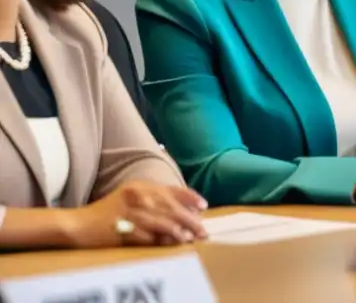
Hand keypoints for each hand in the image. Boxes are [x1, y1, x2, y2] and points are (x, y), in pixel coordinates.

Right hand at [64, 181, 207, 248]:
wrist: (78, 224)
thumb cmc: (108, 211)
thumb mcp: (132, 196)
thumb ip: (155, 198)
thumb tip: (185, 207)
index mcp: (140, 186)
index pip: (171, 190)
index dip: (190, 198)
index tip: (204, 207)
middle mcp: (136, 197)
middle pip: (170, 207)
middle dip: (189, 219)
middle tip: (203, 229)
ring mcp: (128, 213)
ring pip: (161, 221)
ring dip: (179, 231)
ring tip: (191, 238)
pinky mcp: (121, 230)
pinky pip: (146, 236)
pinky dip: (161, 240)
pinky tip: (172, 243)